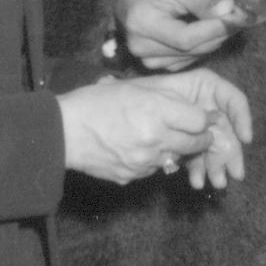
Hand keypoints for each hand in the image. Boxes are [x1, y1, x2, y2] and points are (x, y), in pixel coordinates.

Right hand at [59, 68, 254, 187]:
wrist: (62, 133)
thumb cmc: (93, 103)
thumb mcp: (131, 88)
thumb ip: (165, 98)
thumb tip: (193, 108)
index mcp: (155, 110)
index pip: (200, 121)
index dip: (203, 119)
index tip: (201, 118)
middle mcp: (155, 138)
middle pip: (195, 143)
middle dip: (198, 138)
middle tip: (191, 131)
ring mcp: (145, 161)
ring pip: (176, 158)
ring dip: (174, 149)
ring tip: (157, 137)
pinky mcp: (134, 176)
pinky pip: (154, 169)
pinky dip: (152, 160)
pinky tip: (136, 148)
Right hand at [115, 0, 234, 67]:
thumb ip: (204, 0)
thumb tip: (230, 10)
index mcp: (142, 22)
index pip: (185, 37)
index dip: (214, 30)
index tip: (237, 18)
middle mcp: (140, 46)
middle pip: (191, 49)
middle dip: (220, 33)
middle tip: (241, 18)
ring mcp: (146, 59)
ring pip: (193, 56)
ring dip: (214, 40)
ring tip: (226, 21)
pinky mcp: (155, 65)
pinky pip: (188, 60)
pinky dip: (203, 47)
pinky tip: (208, 33)